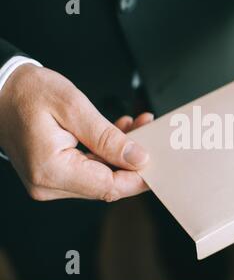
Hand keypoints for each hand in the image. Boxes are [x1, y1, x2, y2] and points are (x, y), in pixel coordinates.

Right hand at [0, 64, 152, 201]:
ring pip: (101, 177)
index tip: (159, 163)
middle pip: (107, 184)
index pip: (109, 186)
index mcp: (51, 170)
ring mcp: (50, 182)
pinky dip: (107, 154)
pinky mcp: (53, 175)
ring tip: (135, 126)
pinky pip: (89, 170)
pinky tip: (118, 132)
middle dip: (133, 162)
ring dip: (122, 155)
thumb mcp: (74, 108)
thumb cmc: (27, 93)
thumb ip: (108, 138)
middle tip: (149, 133)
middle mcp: (49, 184)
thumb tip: (138, 159)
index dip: (139, 178)